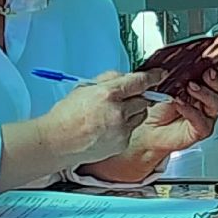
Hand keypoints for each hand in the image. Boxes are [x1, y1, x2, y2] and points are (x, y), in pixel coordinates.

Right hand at [42, 70, 163, 166]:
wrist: (58, 142)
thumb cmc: (66, 116)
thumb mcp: (85, 88)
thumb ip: (108, 80)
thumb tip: (124, 77)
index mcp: (108, 94)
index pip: (139, 82)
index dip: (152, 77)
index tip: (159, 74)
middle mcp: (118, 112)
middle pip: (143, 100)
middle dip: (138, 97)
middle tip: (125, 98)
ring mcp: (122, 129)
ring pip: (140, 115)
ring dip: (132, 112)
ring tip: (111, 115)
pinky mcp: (122, 143)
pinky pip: (131, 130)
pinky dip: (124, 127)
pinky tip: (107, 128)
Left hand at [126, 72, 217, 164]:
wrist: (146, 128)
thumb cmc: (156, 107)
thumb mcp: (166, 86)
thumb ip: (178, 76)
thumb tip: (184, 64)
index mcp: (199, 87)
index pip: (213, 77)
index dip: (213, 71)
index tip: (207, 64)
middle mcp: (204, 101)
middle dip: (214, 81)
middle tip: (205, 75)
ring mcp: (204, 116)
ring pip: (214, 104)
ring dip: (203, 94)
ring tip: (189, 88)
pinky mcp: (200, 130)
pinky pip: (202, 121)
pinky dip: (192, 111)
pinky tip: (181, 105)